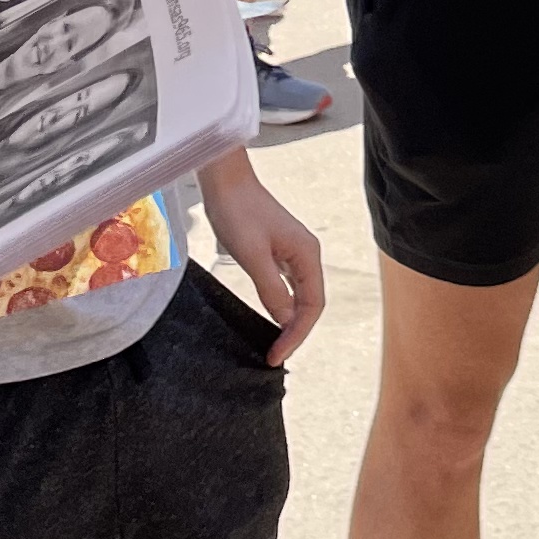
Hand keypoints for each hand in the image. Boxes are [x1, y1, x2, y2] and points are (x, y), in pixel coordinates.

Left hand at [200, 151, 326, 364]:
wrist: (225, 182)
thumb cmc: (238, 212)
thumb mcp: (253, 256)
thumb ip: (272, 289)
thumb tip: (285, 320)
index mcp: (307, 254)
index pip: (313, 305)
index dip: (297, 334)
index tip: (277, 355)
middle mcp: (306, 255)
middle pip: (310, 303)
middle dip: (295, 332)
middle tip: (273, 356)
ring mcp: (293, 253)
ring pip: (300, 296)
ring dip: (290, 322)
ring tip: (274, 344)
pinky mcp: (279, 251)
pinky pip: (288, 286)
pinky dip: (282, 306)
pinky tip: (270, 317)